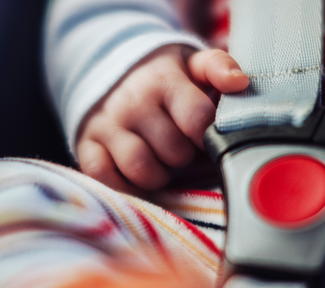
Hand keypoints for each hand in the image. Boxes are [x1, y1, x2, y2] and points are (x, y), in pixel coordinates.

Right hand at [77, 45, 248, 193]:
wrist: (111, 75)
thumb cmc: (164, 81)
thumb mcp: (191, 64)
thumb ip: (218, 68)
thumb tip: (238, 82)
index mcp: (163, 80)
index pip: (197, 118)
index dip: (207, 136)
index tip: (205, 136)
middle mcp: (132, 102)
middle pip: (173, 151)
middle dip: (184, 158)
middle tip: (182, 151)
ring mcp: (106, 125)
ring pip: (141, 168)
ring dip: (159, 176)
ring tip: (162, 166)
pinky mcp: (86, 145)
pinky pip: (104, 176)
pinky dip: (125, 186)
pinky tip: (138, 180)